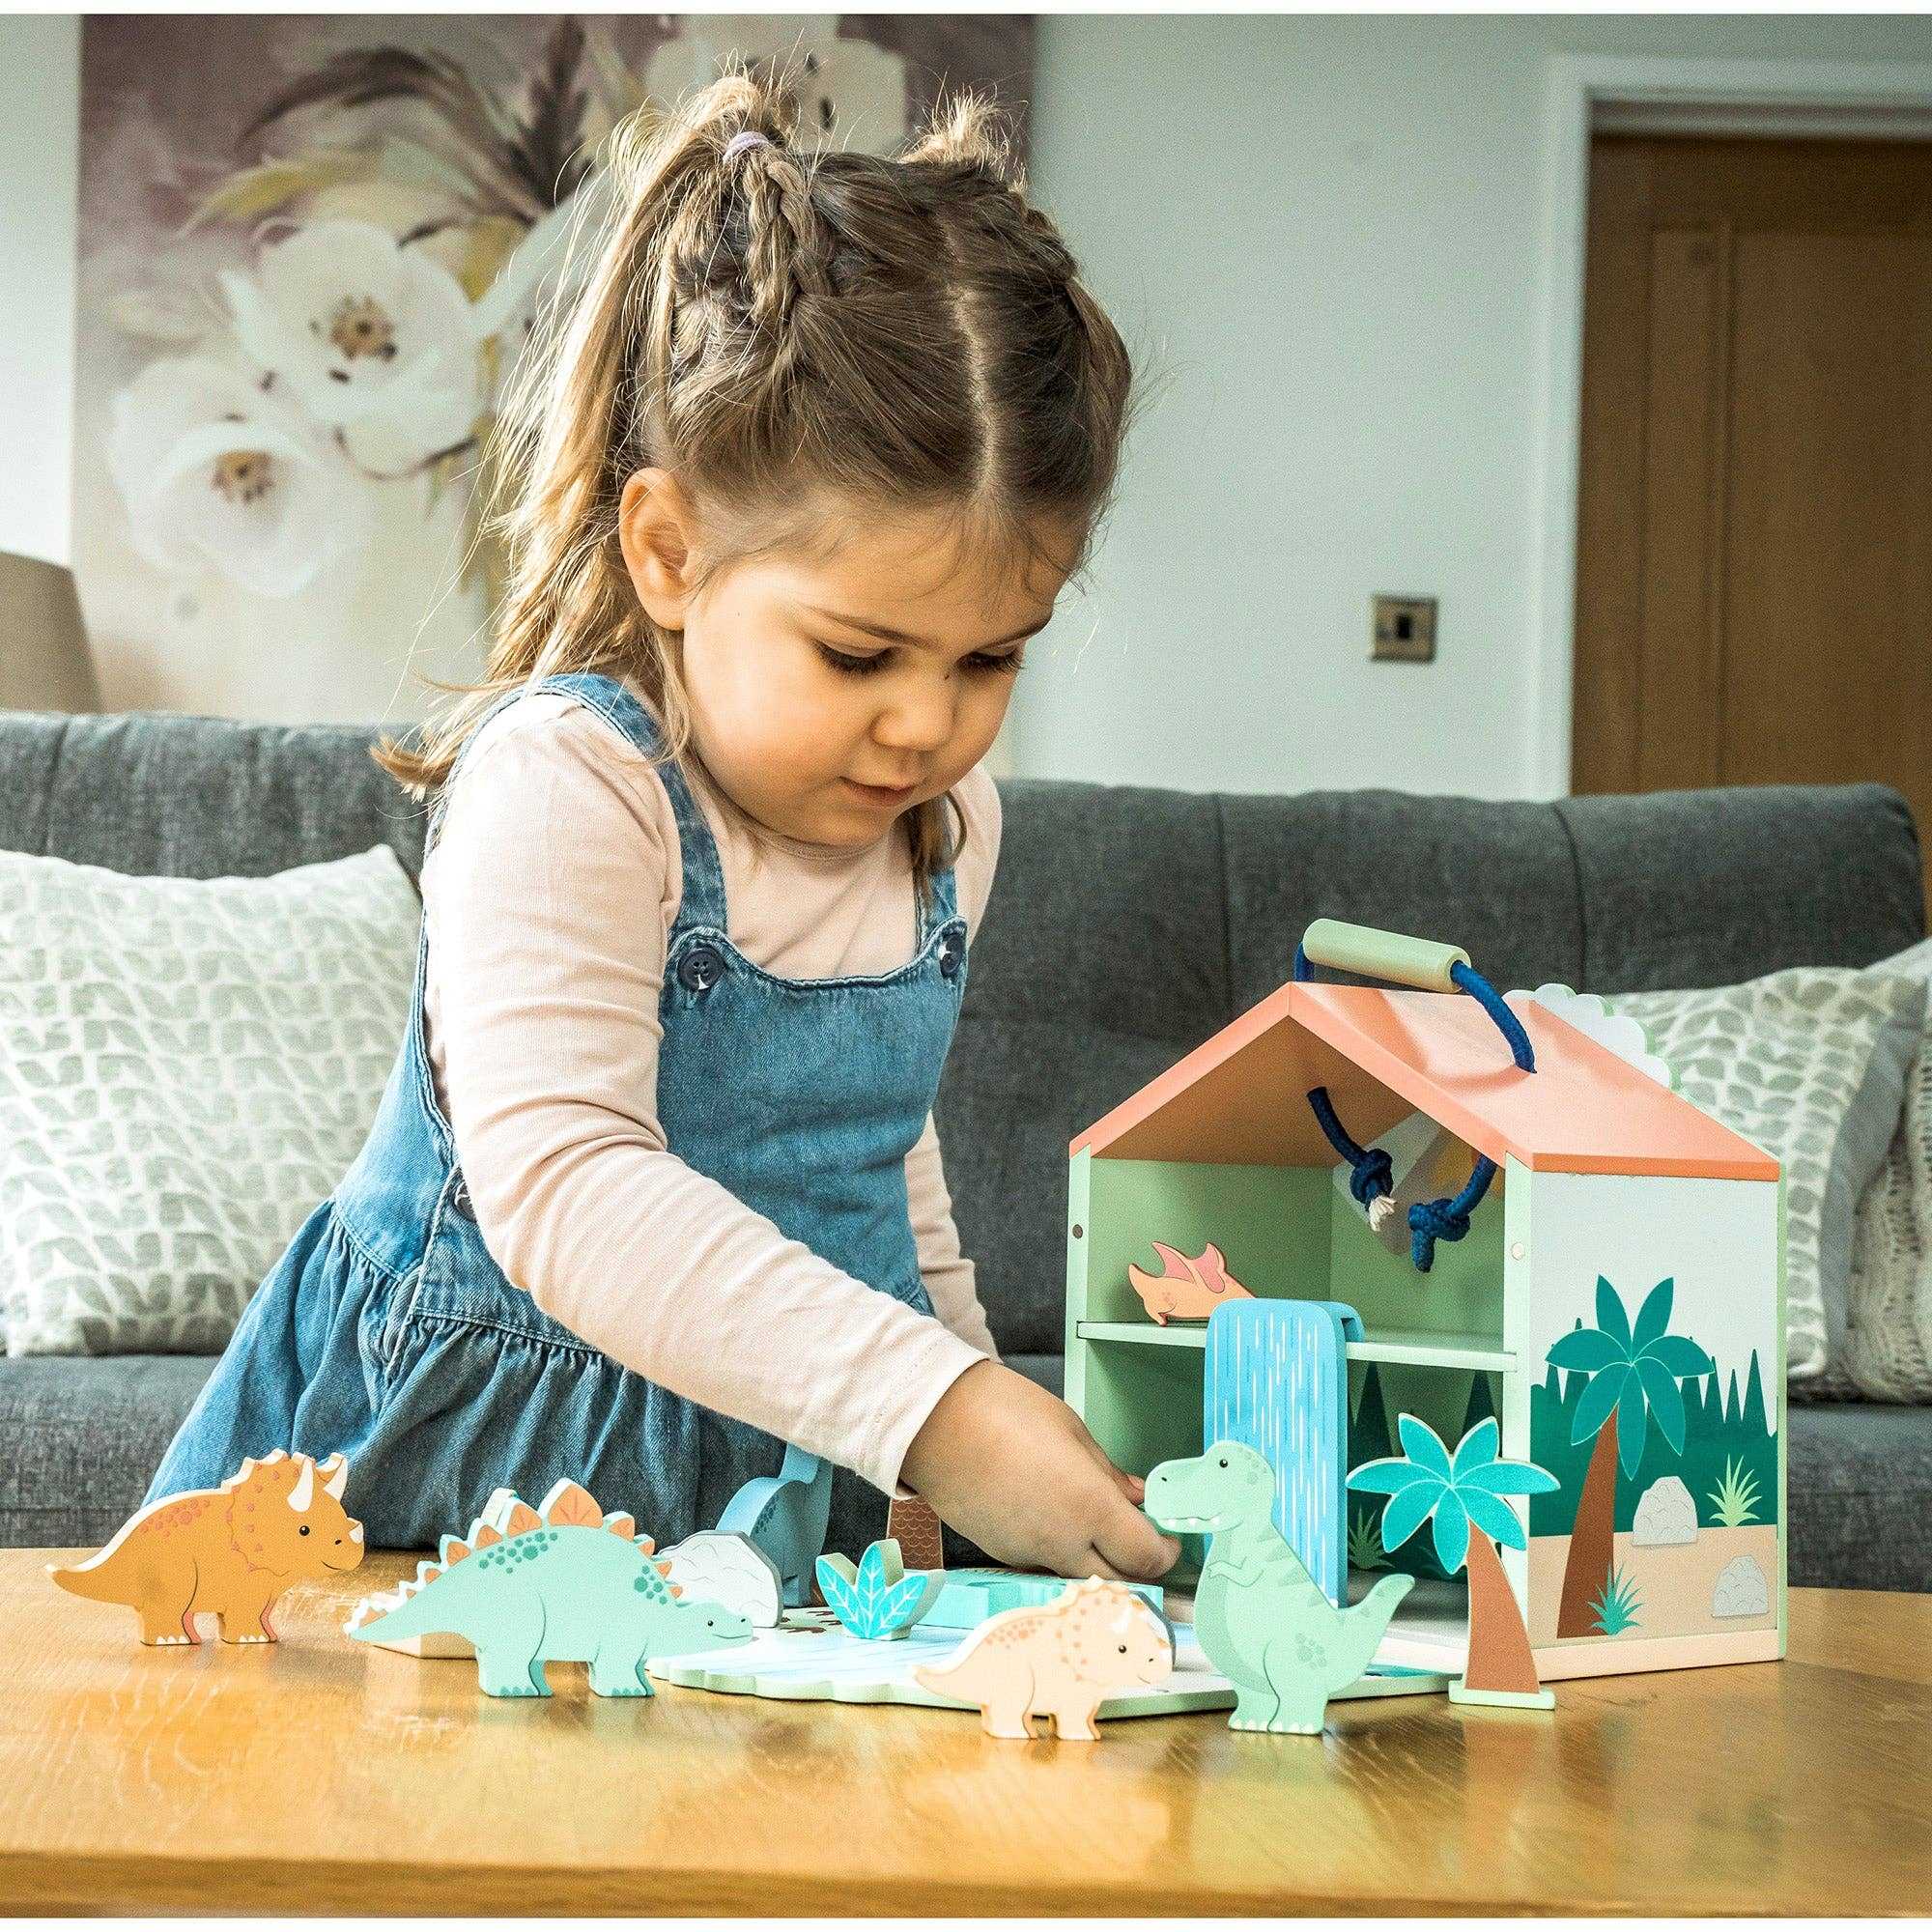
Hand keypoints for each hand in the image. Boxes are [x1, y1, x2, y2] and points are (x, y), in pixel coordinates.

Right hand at [898, 1360, 1181, 1581]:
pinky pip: (1046, 1564)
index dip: (1167, 1552)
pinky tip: (1054, 1517)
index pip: (1147, 1556)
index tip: (1170, 1537)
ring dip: (1099, 1560)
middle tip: (1142, 1536)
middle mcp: (1063, 1542)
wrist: (933, 1422)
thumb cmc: (1003, 1412)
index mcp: (1090, 1507)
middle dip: (1140, 1564)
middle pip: (1120, 1579)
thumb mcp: (1072, 1431)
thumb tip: (1137, 1497)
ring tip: (1096, 1522)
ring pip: (1082, 1575)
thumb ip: (1110, 1474)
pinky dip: (1063, 1551)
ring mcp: (1030, 1554)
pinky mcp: (1003, 1554)